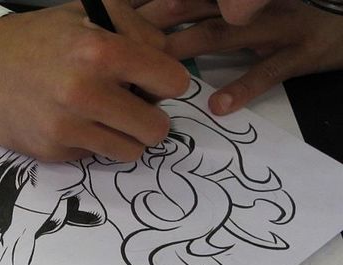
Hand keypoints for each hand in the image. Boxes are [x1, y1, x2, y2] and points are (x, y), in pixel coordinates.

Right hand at [0, 0, 189, 161]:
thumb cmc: (38, 39)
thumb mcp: (89, 13)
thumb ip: (138, 31)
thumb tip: (167, 64)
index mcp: (100, 51)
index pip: (173, 82)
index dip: (167, 82)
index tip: (153, 82)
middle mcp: (85, 93)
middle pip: (157, 129)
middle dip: (151, 118)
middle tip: (133, 107)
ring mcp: (66, 128)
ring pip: (131, 151)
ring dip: (125, 136)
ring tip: (106, 118)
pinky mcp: (52, 152)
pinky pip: (95, 156)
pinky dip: (91, 143)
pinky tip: (72, 124)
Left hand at [138, 0, 342, 114]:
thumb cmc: (282, 17)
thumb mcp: (240, 9)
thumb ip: (199, 13)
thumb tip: (148, 25)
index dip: (148, 2)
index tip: (113, 11)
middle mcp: (250, 0)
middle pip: (194, 5)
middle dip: (155, 20)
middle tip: (118, 39)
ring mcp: (276, 23)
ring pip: (223, 33)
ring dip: (186, 46)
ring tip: (155, 65)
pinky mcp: (300, 52)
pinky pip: (268, 71)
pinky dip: (242, 87)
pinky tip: (217, 105)